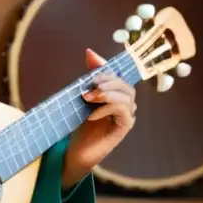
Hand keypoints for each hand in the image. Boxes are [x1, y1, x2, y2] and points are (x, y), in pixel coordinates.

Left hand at [63, 48, 137, 187]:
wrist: (75, 150)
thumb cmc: (78, 123)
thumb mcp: (81, 97)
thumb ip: (88, 78)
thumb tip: (90, 52)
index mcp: (116, 95)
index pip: (118, 75)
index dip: (107, 68)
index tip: (91, 64)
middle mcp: (125, 104)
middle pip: (126, 85)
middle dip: (108, 81)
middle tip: (89, 85)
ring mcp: (126, 117)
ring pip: (127, 98)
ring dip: (108, 94)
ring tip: (88, 98)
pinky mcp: (123, 129)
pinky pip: (123, 113)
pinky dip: (107, 109)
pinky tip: (92, 114)